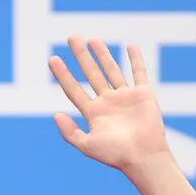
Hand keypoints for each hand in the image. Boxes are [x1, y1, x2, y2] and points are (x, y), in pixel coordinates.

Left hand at [48, 37, 169, 176]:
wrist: (142, 157)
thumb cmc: (114, 155)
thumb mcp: (86, 145)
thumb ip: (69, 132)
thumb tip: (55, 114)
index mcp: (92, 113)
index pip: (73, 89)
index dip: (62, 74)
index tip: (52, 59)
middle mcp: (107, 102)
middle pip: (90, 74)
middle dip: (81, 56)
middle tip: (72, 37)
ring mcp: (125, 96)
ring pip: (111, 70)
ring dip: (102, 54)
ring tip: (92, 39)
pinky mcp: (143, 94)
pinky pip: (139, 72)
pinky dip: (136, 59)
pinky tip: (129, 46)